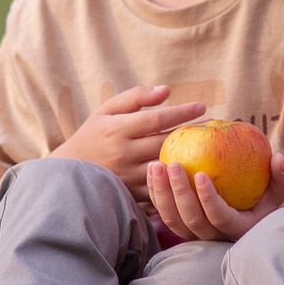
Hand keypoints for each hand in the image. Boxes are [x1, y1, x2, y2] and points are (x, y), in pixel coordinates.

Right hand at [53, 84, 207, 192]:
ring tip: (211, 148)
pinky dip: (179, 180)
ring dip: (190, 158)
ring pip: (166, 168)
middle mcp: (122, 153)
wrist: (69, 173)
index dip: (181, 112)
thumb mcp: (107, 110)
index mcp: (116, 129)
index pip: (156, 119)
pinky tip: (196, 171)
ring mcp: (127, 176)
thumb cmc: (93, 135)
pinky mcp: (132, 194)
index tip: (202, 106)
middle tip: (215, 126)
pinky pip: (161, 188)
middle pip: (165, 143)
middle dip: (192, 134)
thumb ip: (136, 97)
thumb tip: (167, 90)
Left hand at [147, 150, 283, 242]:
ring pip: (172, 219)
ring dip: (161, 192)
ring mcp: (194, 235)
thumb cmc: (265, 197)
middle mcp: (213, 237)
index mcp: (237, 229)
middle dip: (178, 192)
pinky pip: (162, 212)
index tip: (201, 174)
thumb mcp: (279, 189)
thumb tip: (278, 158)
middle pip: (190, 220)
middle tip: (173, 163)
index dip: (209, 199)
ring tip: (156, 164)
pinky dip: (154, 193)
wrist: (247, 213)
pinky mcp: (180, 228)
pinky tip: (152, 169)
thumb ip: (283, 176)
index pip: (219, 218)